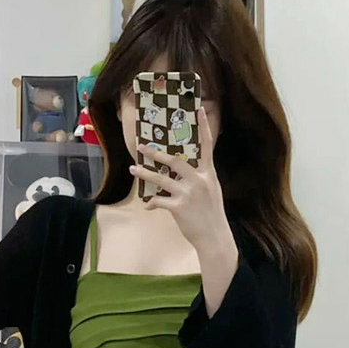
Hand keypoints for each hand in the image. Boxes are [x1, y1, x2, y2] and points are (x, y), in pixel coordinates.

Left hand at [129, 107, 232, 255]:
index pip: (207, 146)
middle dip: (156, 153)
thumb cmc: (212, 215)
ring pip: (161, 179)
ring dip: (145, 173)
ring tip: (133, 168)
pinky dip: (151, 202)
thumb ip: (199, 180)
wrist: (214, 237)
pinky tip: (147, 206)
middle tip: (142, 146)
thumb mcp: (211, 192)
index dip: (204, 128)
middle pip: (175, 160)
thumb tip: (182, 173)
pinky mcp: (178, 207)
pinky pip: (159, 200)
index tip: (200, 110)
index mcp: (209, 175)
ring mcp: (188, 193)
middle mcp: (199, 181)